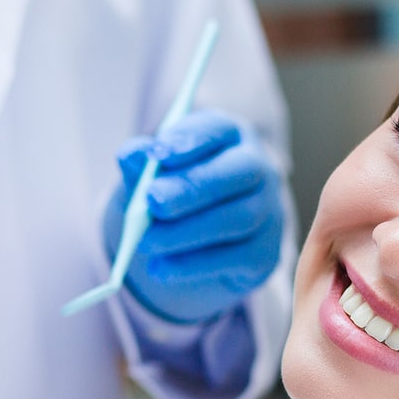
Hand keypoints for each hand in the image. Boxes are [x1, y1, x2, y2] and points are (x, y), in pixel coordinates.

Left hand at [105, 109, 284, 324]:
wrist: (198, 244)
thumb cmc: (175, 195)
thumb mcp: (153, 175)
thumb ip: (142, 164)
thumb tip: (130, 155)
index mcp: (230, 137)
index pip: (218, 129)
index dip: (190, 139)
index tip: (158, 153)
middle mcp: (259, 169)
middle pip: (238, 171)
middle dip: (192, 187)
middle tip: (153, 200)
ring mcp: (269, 212)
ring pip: (237, 218)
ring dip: (186, 232)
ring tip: (145, 241)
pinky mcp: (264, 253)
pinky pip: (234, 259)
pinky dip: (192, 265)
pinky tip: (160, 268)